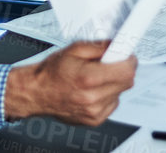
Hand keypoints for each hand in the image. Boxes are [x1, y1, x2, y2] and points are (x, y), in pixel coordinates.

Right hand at [2, 40, 137, 125]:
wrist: (36, 92)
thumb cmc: (51, 72)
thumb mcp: (74, 49)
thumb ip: (99, 46)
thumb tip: (116, 45)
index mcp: (88, 78)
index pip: (126, 71)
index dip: (129, 60)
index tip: (127, 55)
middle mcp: (93, 98)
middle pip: (127, 83)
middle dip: (122, 70)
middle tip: (110, 63)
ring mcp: (94, 112)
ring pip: (120, 93)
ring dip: (114, 83)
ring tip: (96, 78)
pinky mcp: (94, 120)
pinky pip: (112, 104)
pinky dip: (107, 95)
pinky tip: (93, 90)